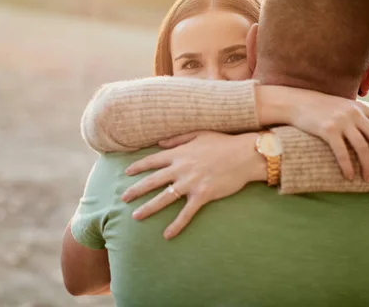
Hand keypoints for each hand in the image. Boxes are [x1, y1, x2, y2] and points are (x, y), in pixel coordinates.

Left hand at [121, 131, 263, 239]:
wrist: (245, 154)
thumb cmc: (224, 143)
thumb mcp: (199, 134)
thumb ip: (177, 139)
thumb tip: (159, 143)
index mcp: (179, 153)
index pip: (152, 161)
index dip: (138, 167)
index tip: (126, 173)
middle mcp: (181, 168)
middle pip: (152, 181)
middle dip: (135, 190)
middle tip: (123, 198)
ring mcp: (190, 183)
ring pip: (164, 198)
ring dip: (148, 208)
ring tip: (136, 216)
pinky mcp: (202, 195)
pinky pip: (186, 213)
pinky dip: (176, 225)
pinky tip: (167, 234)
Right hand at [283, 89, 368, 180]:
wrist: (295, 102)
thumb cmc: (318, 107)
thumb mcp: (342, 106)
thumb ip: (357, 115)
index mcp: (361, 108)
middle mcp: (354, 114)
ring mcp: (341, 122)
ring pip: (362, 148)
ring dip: (368, 166)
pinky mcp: (327, 130)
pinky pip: (342, 152)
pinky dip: (347, 166)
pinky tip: (350, 176)